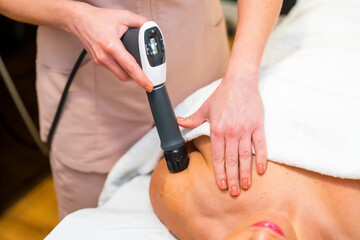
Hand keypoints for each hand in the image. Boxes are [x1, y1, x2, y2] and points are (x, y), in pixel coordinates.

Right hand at [70, 3, 152, 91]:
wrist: (80, 20)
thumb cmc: (99, 18)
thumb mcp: (123, 16)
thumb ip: (140, 21)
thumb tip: (151, 28)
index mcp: (111, 46)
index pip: (130, 67)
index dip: (141, 78)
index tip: (149, 85)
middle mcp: (104, 56)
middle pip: (125, 76)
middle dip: (137, 78)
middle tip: (147, 77)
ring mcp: (100, 61)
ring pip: (119, 75)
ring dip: (129, 74)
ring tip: (138, 69)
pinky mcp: (98, 62)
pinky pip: (113, 69)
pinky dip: (122, 68)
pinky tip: (126, 62)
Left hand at [178, 73, 266, 195]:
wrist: (240, 81)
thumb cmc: (222, 95)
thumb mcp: (204, 108)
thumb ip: (192, 119)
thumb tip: (178, 122)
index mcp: (217, 130)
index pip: (217, 157)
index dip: (219, 173)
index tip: (221, 185)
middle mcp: (231, 133)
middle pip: (231, 161)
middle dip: (232, 178)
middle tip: (234, 192)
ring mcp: (246, 130)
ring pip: (246, 156)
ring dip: (246, 173)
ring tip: (246, 186)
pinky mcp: (258, 126)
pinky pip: (261, 146)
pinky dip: (262, 158)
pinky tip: (260, 170)